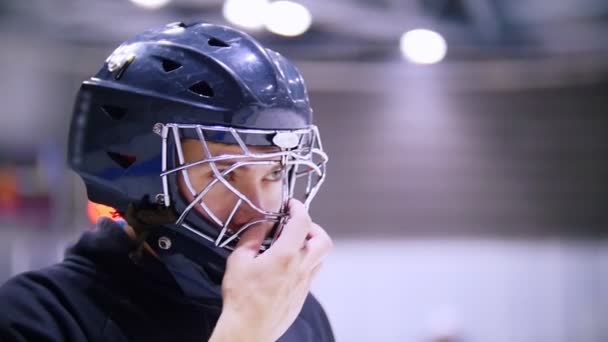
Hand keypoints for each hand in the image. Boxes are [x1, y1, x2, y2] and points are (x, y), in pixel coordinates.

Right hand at [209, 199, 331, 341]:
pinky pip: (312, 273)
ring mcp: (305, 283)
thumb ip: (251, 237)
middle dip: (313, 227)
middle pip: (323, 240)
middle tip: (297, 225)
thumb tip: (260, 224)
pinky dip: (305, 263)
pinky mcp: (302, 296)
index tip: (292, 205)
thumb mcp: (238, 260)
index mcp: (286, 255)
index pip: (302, 222)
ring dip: (311, 246)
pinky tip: (287, 266)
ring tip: (292, 245)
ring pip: (320, 258)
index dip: (298, 208)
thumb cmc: (242, 299)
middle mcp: (301, 268)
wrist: (248, 329)